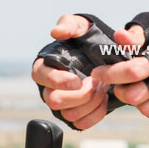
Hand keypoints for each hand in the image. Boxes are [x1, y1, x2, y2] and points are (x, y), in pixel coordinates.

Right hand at [31, 14, 129, 129]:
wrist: (107, 56)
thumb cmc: (88, 39)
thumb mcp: (81, 25)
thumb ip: (69, 24)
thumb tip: (57, 32)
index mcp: (46, 66)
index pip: (40, 77)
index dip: (57, 81)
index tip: (77, 80)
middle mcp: (50, 87)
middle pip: (54, 101)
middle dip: (78, 95)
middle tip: (96, 84)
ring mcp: (62, 102)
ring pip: (68, 114)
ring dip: (89, 103)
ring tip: (102, 89)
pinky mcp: (75, 113)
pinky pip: (81, 123)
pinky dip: (95, 114)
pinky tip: (104, 100)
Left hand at [92, 11, 148, 123]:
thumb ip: (136, 31)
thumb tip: (120, 37)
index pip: (135, 70)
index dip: (112, 74)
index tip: (98, 73)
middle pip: (138, 94)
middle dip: (121, 90)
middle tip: (118, 83)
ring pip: (148, 108)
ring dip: (135, 101)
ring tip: (134, 88)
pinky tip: (148, 95)